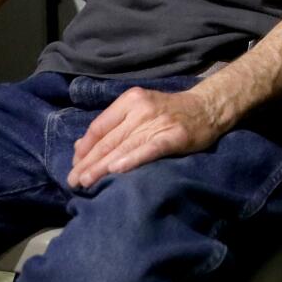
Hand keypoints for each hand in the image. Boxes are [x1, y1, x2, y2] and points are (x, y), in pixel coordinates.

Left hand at [67, 87, 225, 188]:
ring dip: (102, 166)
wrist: (208, 107)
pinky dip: (132, 160)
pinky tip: (117, 171)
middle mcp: (141, 109)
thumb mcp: (138, 110)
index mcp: (130, 100)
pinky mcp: (174, 136)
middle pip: (108, 140)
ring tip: (86, 182)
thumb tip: (79, 147)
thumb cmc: (169, 112)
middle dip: (88, 162)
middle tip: (73, 181)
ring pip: (124, 147)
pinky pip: (149, 150)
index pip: (99, 126)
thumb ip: (112, 126)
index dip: (84, 148)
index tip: (74, 165)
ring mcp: (158, 122)